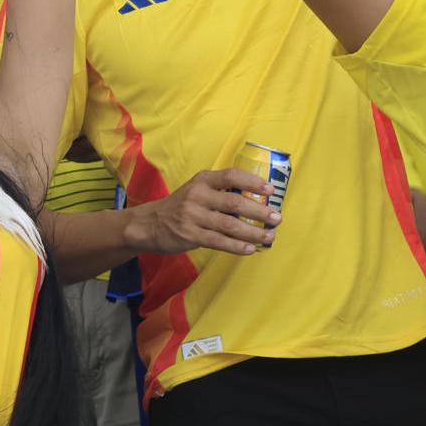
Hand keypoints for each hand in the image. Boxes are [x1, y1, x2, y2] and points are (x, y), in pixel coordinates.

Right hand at [132, 168, 279, 256]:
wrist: (149, 224)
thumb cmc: (180, 206)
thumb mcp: (197, 191)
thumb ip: (220, 193)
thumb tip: (256, 202)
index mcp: (202, 180)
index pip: (231, 176)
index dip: (252, 182)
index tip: (270, 190)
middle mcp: (197, 195)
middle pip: (234, 203)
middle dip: (259, 211)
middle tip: (276, 218)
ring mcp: (192, 216)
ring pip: (229, 225)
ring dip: (253, 232)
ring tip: (269, 237)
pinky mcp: (189, 235)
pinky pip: (218, 242)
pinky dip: (237, 246)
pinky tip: (250, 249)